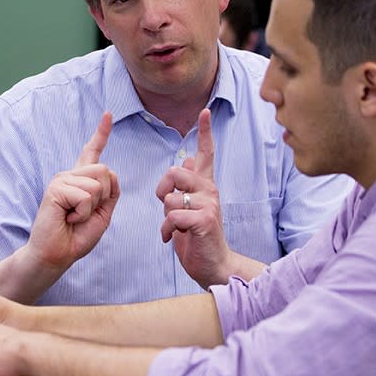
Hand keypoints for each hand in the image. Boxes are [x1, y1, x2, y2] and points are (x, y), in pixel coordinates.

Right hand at [26, 112, 119, 270]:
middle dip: (104, 197)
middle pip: (105, 171)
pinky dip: (83, 213)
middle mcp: (70, 175)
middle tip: (84, 214)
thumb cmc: (77, 237)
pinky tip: (68, 218)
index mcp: (81, 180)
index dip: (101, 133)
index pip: (92, 152)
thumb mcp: (102, 214)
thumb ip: (110, 193)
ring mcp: (61, 180)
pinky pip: (86, 196)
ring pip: (98, 185)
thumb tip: (109, 172)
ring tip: (74, 217)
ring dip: (92, 209)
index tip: (108, 114)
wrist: (56, 254)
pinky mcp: (56, 189)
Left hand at [154, 108, 230, 286]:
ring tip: (175, 228)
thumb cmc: (197, 237)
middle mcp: (210, 190)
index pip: (205, 153)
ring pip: (170, 198)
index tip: (205, 111)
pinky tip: (173, 239)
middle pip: (174, 171)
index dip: (205, 132)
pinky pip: (172, 216)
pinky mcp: (204, 220)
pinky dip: (166, 230)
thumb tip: (181, 165)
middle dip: (162, 189)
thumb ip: (185, 189)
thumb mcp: (189, 209)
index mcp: (205, 185)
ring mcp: (209, 205)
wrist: (213, 265)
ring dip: (165, 216)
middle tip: (167, 206)